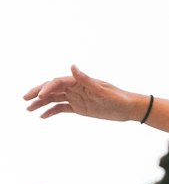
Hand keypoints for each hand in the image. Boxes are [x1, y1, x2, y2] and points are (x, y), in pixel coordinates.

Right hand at [23, 66, 141, 122]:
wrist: (129, 108)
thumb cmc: (118, 97)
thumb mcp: (102, 90)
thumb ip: (86, 79)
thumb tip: (72, 66)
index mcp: (80, 81)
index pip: (58, 82)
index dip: (48, 88)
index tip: (40, 96)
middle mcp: (76, 88)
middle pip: (52, 89)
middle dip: (38, 92)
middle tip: (25, 98)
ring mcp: (76, 97)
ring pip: (54, 99)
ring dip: (41, 103)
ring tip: (28, 109)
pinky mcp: (79, 108)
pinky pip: (62, 108)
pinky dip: (51, 112)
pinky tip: (42, 116)